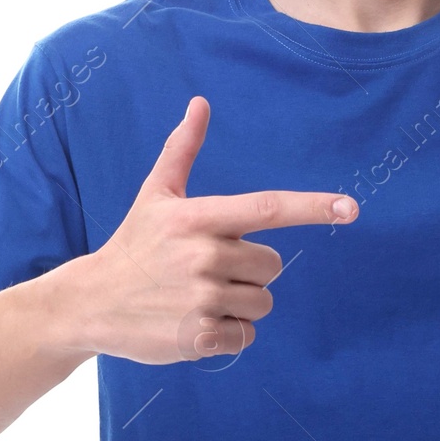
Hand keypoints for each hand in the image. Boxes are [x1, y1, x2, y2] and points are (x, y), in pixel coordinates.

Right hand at [58, 96, 356, 363]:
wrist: (89, 302)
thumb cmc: (134, 244)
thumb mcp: (156, 194)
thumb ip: (182, 149)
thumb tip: (200, 103)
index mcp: (197, 217)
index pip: (266, 208)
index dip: (312, 207)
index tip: (350, 208)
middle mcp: (203, 255)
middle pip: (271, 266)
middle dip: (250, 270)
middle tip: (207, 270)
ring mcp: (201, 298)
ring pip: (262, 302)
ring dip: (240, 303)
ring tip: (198, 297)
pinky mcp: (199, 337)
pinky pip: (246, 336)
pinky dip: (228, 334)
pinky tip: (195, 323)